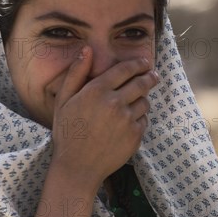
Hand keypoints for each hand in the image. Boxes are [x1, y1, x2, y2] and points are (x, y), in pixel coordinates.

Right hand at [50, 46, 157, 189]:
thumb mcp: (64, 100)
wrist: (77, 167)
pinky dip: (140, 118)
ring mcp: (127, 120)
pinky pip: (144, 120)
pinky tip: (129, 122)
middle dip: (150, 76)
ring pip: (145, 102)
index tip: (144, 62)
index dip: (138, 63)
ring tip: (136, 102)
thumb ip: (76, 73)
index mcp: (97, 91)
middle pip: (142, 83)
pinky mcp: (136, 135)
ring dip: (142, 99)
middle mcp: (115, 103)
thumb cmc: (68, 132)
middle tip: (153, 75)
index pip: (125, 69)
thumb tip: (87, 49)